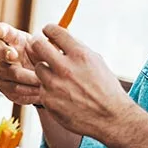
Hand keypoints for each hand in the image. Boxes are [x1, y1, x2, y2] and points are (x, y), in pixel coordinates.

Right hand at [0, 23, 43, 105]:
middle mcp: (6, 54)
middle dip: (7, 53)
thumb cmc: (45, 60)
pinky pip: (14, 89)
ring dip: (29, 77)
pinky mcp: (4, 86)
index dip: (1, 31)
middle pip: (1, 52)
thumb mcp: (51, 49)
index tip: (0, 31)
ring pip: (12, 73)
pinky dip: (28, 90)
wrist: (46, 81)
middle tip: (14, 55)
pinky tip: (39, 90)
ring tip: (43, 80)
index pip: (4, 32)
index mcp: (16, 40)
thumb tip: (56, 42)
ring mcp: (3, 70)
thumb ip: (50, 44)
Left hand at [29, 24, 135, 139]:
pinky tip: (61, 93)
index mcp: (80, 55)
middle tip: (39, 45)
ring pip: (38, 68)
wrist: (110, 117)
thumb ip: (77, 49)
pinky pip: (41, 88)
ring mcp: (54, 85)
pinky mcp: (48, 100)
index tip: (47, 31)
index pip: (55, 31)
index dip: (49, 29)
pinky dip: (49, 89)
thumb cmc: (105, 88)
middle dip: (37, 43)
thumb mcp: (96, 62)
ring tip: (56, 76)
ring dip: (45, 70)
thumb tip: (60, 37)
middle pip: (37, 46)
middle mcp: (65, 68)